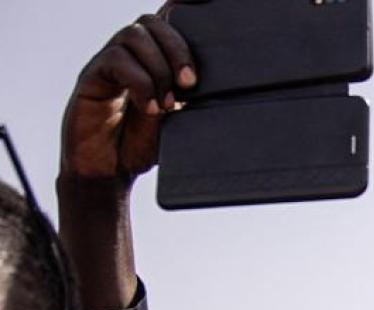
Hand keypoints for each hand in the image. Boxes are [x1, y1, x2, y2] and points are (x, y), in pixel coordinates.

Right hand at [60, 7, 198, 181]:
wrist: (108, 172)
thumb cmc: (141, 146)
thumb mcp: (178, 123)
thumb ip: (192, 102)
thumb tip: (225, 96)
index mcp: (155, 59)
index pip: (168, 20)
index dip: (183, 6)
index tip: (206, 1)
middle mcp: (131, 54)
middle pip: (153, 22)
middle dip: (178, 48)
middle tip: (189, 84)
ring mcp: (109, 62)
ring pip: (135, 36)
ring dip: (159, 68)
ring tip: (167, 103)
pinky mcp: (92, 77)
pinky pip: (116, 59)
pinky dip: (140, 82)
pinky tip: (149, 107)